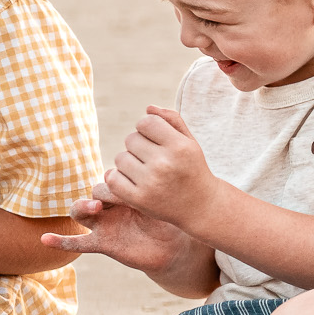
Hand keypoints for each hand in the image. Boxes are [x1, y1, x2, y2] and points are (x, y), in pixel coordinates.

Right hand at [40, 192, 186, 272]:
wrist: (175, 248)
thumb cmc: (173, 219)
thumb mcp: (166, 200)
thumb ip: (159, 185)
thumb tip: (167, 160)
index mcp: (125, 191)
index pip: (111, 178)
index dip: (118, 178)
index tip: (135, 179)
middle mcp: (110, 206)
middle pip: (95, 191)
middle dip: (104, 190)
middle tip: (121, 192)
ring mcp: (103, 224)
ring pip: (80, 211)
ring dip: (82, 207)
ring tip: (94, 208)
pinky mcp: (101, 243)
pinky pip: (77, 243)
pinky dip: (60, 241)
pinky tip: (45, 239)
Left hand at [102, 107, 216, 226]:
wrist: (201, 206)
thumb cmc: (193, 169)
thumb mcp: (190, 143)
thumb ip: (172, 121)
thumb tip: (148, 108)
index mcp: (180, 147)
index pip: (145, 122)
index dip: (147, 128)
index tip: (156, 139)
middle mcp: (165, 164)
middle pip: (131, 139)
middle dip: (139, 146)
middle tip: (152, 158)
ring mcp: (151, 183)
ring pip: (120, 158)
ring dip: (129, 162)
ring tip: (145, 171)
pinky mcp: (139, 199)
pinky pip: (112, 178)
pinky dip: (118, 178)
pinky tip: (133, 181)